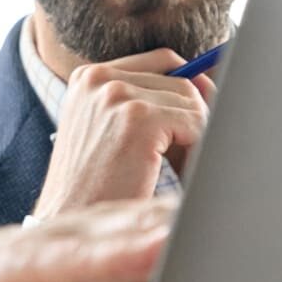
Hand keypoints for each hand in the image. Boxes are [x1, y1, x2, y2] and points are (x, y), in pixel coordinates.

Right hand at [33, 49, 212, 218]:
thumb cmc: (97, 185)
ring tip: (176, 166)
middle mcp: (99, 77)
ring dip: (197, 135)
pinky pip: (197, 121)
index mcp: (89, 77)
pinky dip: (197, 148)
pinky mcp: (138, 117)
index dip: (186, 90)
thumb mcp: (113, 131)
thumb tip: (210, 82)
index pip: (162, 61)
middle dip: (194, 118)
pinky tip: (174, 171)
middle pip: (183, 81)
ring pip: (193, 101)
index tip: (192, 121)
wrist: (71, 220)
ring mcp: (116, 94)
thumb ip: (153, 103)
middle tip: (182, 156)